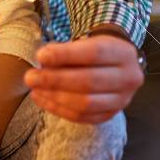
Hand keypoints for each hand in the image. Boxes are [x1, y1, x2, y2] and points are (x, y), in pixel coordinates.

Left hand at [25, 32, 143, 123]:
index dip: (65, 55)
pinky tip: (43, 100)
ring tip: (35, 90)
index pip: (94, 54)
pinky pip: (82, 117)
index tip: (40, 56)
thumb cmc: (95, 52)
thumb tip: (43, 60)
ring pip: (86, 103)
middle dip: (55, 80)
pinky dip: (59, 110)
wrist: (116, 66)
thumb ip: (66, 51)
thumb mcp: (86, 42)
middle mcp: (129, 78)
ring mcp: (122, 100)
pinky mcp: (110, 115)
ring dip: (55, 97)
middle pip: (89, 81)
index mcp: (124, 53)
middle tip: (30, 77)